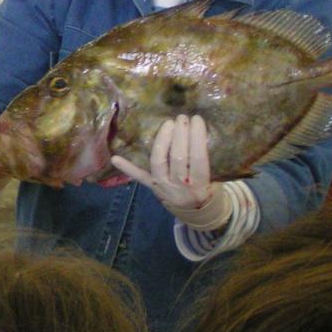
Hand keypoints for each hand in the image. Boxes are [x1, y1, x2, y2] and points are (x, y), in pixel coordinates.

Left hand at [111, 115, 230, 231]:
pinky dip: (127, 168)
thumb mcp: (217, 180)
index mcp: (201, 185)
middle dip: (180, 135)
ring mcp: (163, 187)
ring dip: (162, 141)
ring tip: (168, 124)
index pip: (198, 158)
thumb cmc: (210, 190)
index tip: (197, 119)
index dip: (197, 137)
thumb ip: (210, 161)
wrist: (198, 213)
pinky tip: (115, 158)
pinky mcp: (152, 187)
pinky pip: (139, 177)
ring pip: (158, 162)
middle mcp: (180, 187)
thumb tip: (203, 131)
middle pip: (178, 158)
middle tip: (181, 117)